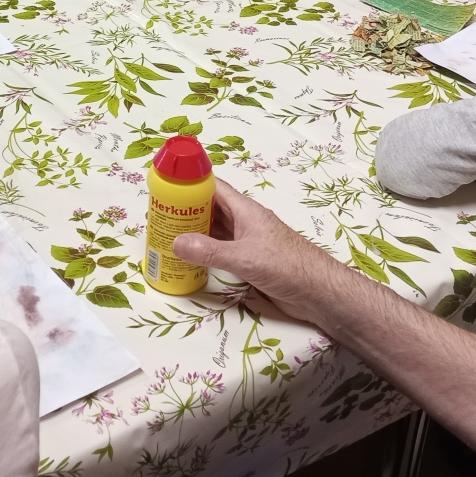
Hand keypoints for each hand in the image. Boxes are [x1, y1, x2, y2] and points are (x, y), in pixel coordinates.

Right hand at [172, 183, 352, 327]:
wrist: (318, 292)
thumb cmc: (287, 266)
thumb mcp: (245, 258)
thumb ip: (210, 252)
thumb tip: (176, 242)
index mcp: (245, 210)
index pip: (213, 187)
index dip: (189, 184)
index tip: (165, 188)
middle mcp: (244, 222)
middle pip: (210, 208)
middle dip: (185, 209)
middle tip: (157, 217)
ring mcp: (247, 241)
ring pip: (214, 229)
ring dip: (193, 230)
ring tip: (166, 235)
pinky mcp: (249, 260)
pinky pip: (220, 249)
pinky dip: (203, 250)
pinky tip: (188, 257)